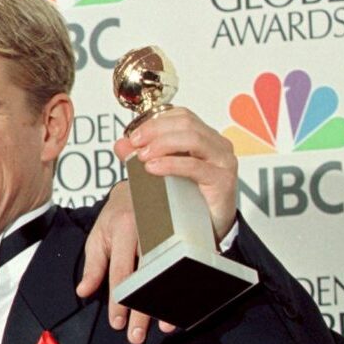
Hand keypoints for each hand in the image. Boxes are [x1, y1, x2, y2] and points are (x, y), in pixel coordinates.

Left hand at [76, 183, 173, 343]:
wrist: (143, 186)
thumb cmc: (117, 215)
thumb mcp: (98, 236)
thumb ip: (93, 265)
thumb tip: (84, 291)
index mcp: (125, 229)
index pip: (121, 272)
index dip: (119, 300)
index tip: (117, 323)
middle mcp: (151, 230)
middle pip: (147, 277)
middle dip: (143, 309)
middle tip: (137, 335)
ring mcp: (172, 231)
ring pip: (170, 272)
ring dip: (168, 302)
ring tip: (165, 327)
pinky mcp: (186, 234)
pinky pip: (187, 264)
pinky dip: (186, 286)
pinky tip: (185, 305)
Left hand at [114, 107, 237, 240]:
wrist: (207, 228)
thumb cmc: (187, 198)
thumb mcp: (162, 173)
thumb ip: (141, 156)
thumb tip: (120, 144)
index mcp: (204, 137)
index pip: (181, 115)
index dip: (155, 121)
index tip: (134, 135)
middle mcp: (217, 144)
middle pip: (186, 123)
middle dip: (156, 130)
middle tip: (135, 143)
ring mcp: (222, 161)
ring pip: (192, 139)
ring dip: (162, 144)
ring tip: (142, 157)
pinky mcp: (222, 180)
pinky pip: (195, 166)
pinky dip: (171, 164)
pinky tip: (153, 169)